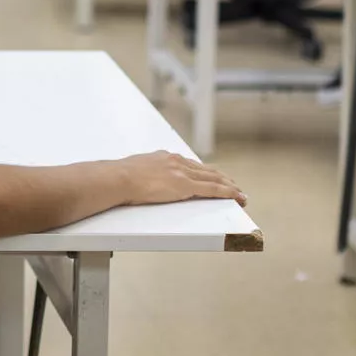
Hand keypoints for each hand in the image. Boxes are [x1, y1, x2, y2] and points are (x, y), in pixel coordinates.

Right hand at [118, 151, 245, 206]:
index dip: (205, 172)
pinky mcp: (185, 185)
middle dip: (222, 179)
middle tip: (233, 186)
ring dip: (229, 186)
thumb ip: (145, 173)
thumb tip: (141, 180)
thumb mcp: (135, 170)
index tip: (212, 177)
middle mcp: (176, 161)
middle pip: (206, 170)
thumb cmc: (119, 178)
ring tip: (239, 194)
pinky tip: (237, 196)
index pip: (191, 165)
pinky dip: (228, 193)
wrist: (117, 178)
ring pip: (213, 178)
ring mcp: (182, 173)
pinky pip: (212, 189)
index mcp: (165, 158)